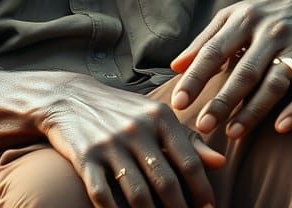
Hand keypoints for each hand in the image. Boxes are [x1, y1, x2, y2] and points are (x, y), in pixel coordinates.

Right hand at [39, 76, 224, 207]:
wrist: (71, 97)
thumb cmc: (123, 110)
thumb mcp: (157, 115)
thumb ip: (189, 139)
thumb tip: (220, 163)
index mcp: (159, 116)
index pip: (187, 160)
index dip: (201, 190)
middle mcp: (136, 128)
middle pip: (165, 181)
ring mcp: (110, 143)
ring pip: (137, 194)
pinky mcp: (85, 157)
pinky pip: (103, 196)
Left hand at [169, 0, 291, 139]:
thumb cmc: (267, 11)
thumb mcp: (234, 15)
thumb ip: (205, 41)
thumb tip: (175, 67)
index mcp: (245, 19)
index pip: (215, 51)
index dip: (195, 78)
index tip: (178, 103)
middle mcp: (271, 31)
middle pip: (245, 71)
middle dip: (223, 100)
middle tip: (203, 126)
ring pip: (275, 82)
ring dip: (254, 110)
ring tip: (233, 133)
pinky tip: (281, 128)